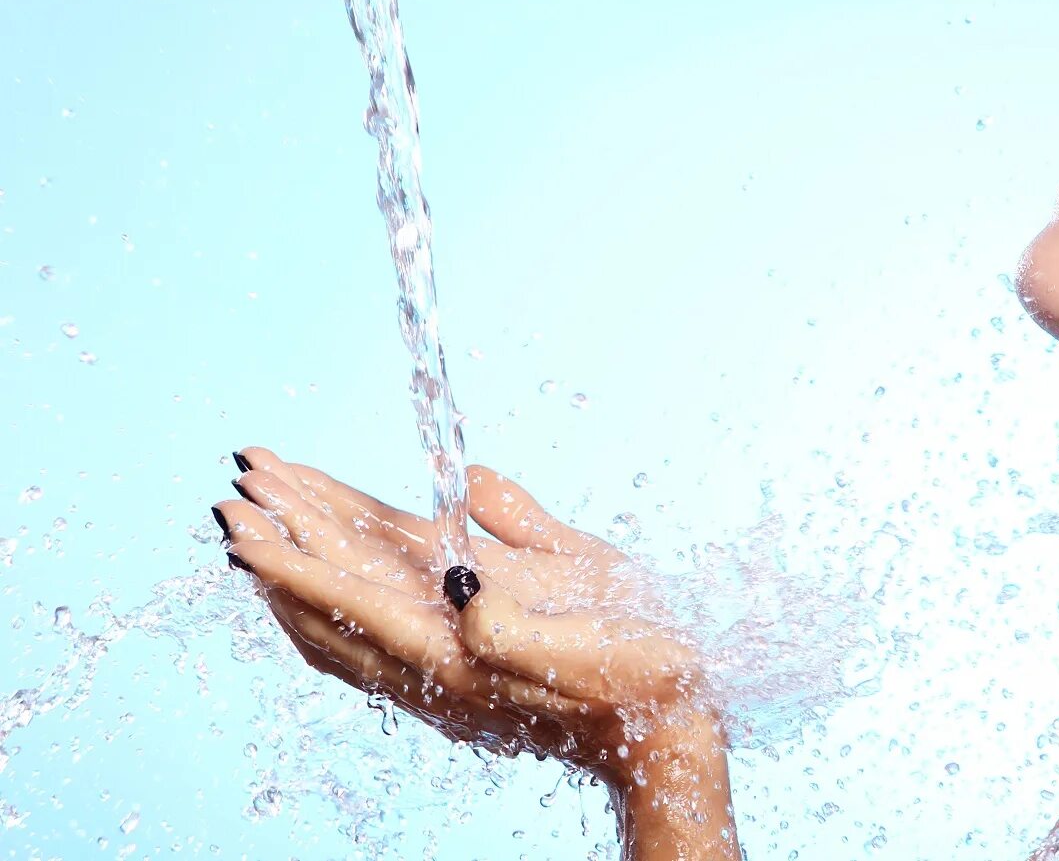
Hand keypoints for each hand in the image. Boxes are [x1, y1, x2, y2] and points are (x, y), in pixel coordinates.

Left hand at [214, 446, 714, 780]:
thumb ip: (520, 574)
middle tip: (240, 479)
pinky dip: (331, 586)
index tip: (245, 511)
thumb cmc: (641, 673)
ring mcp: (440, 665)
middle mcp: (435, 662)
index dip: (293, 551)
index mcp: (459, 650)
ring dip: (298, 555)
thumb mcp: (589, 623)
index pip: (350, 593)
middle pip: (333, 592)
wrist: (662, 734)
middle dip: (284, 534)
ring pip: (342, 607)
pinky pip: (369, 623)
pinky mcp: (458, 661)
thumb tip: (465, 519)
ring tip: (261, 505)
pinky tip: (324, 560)